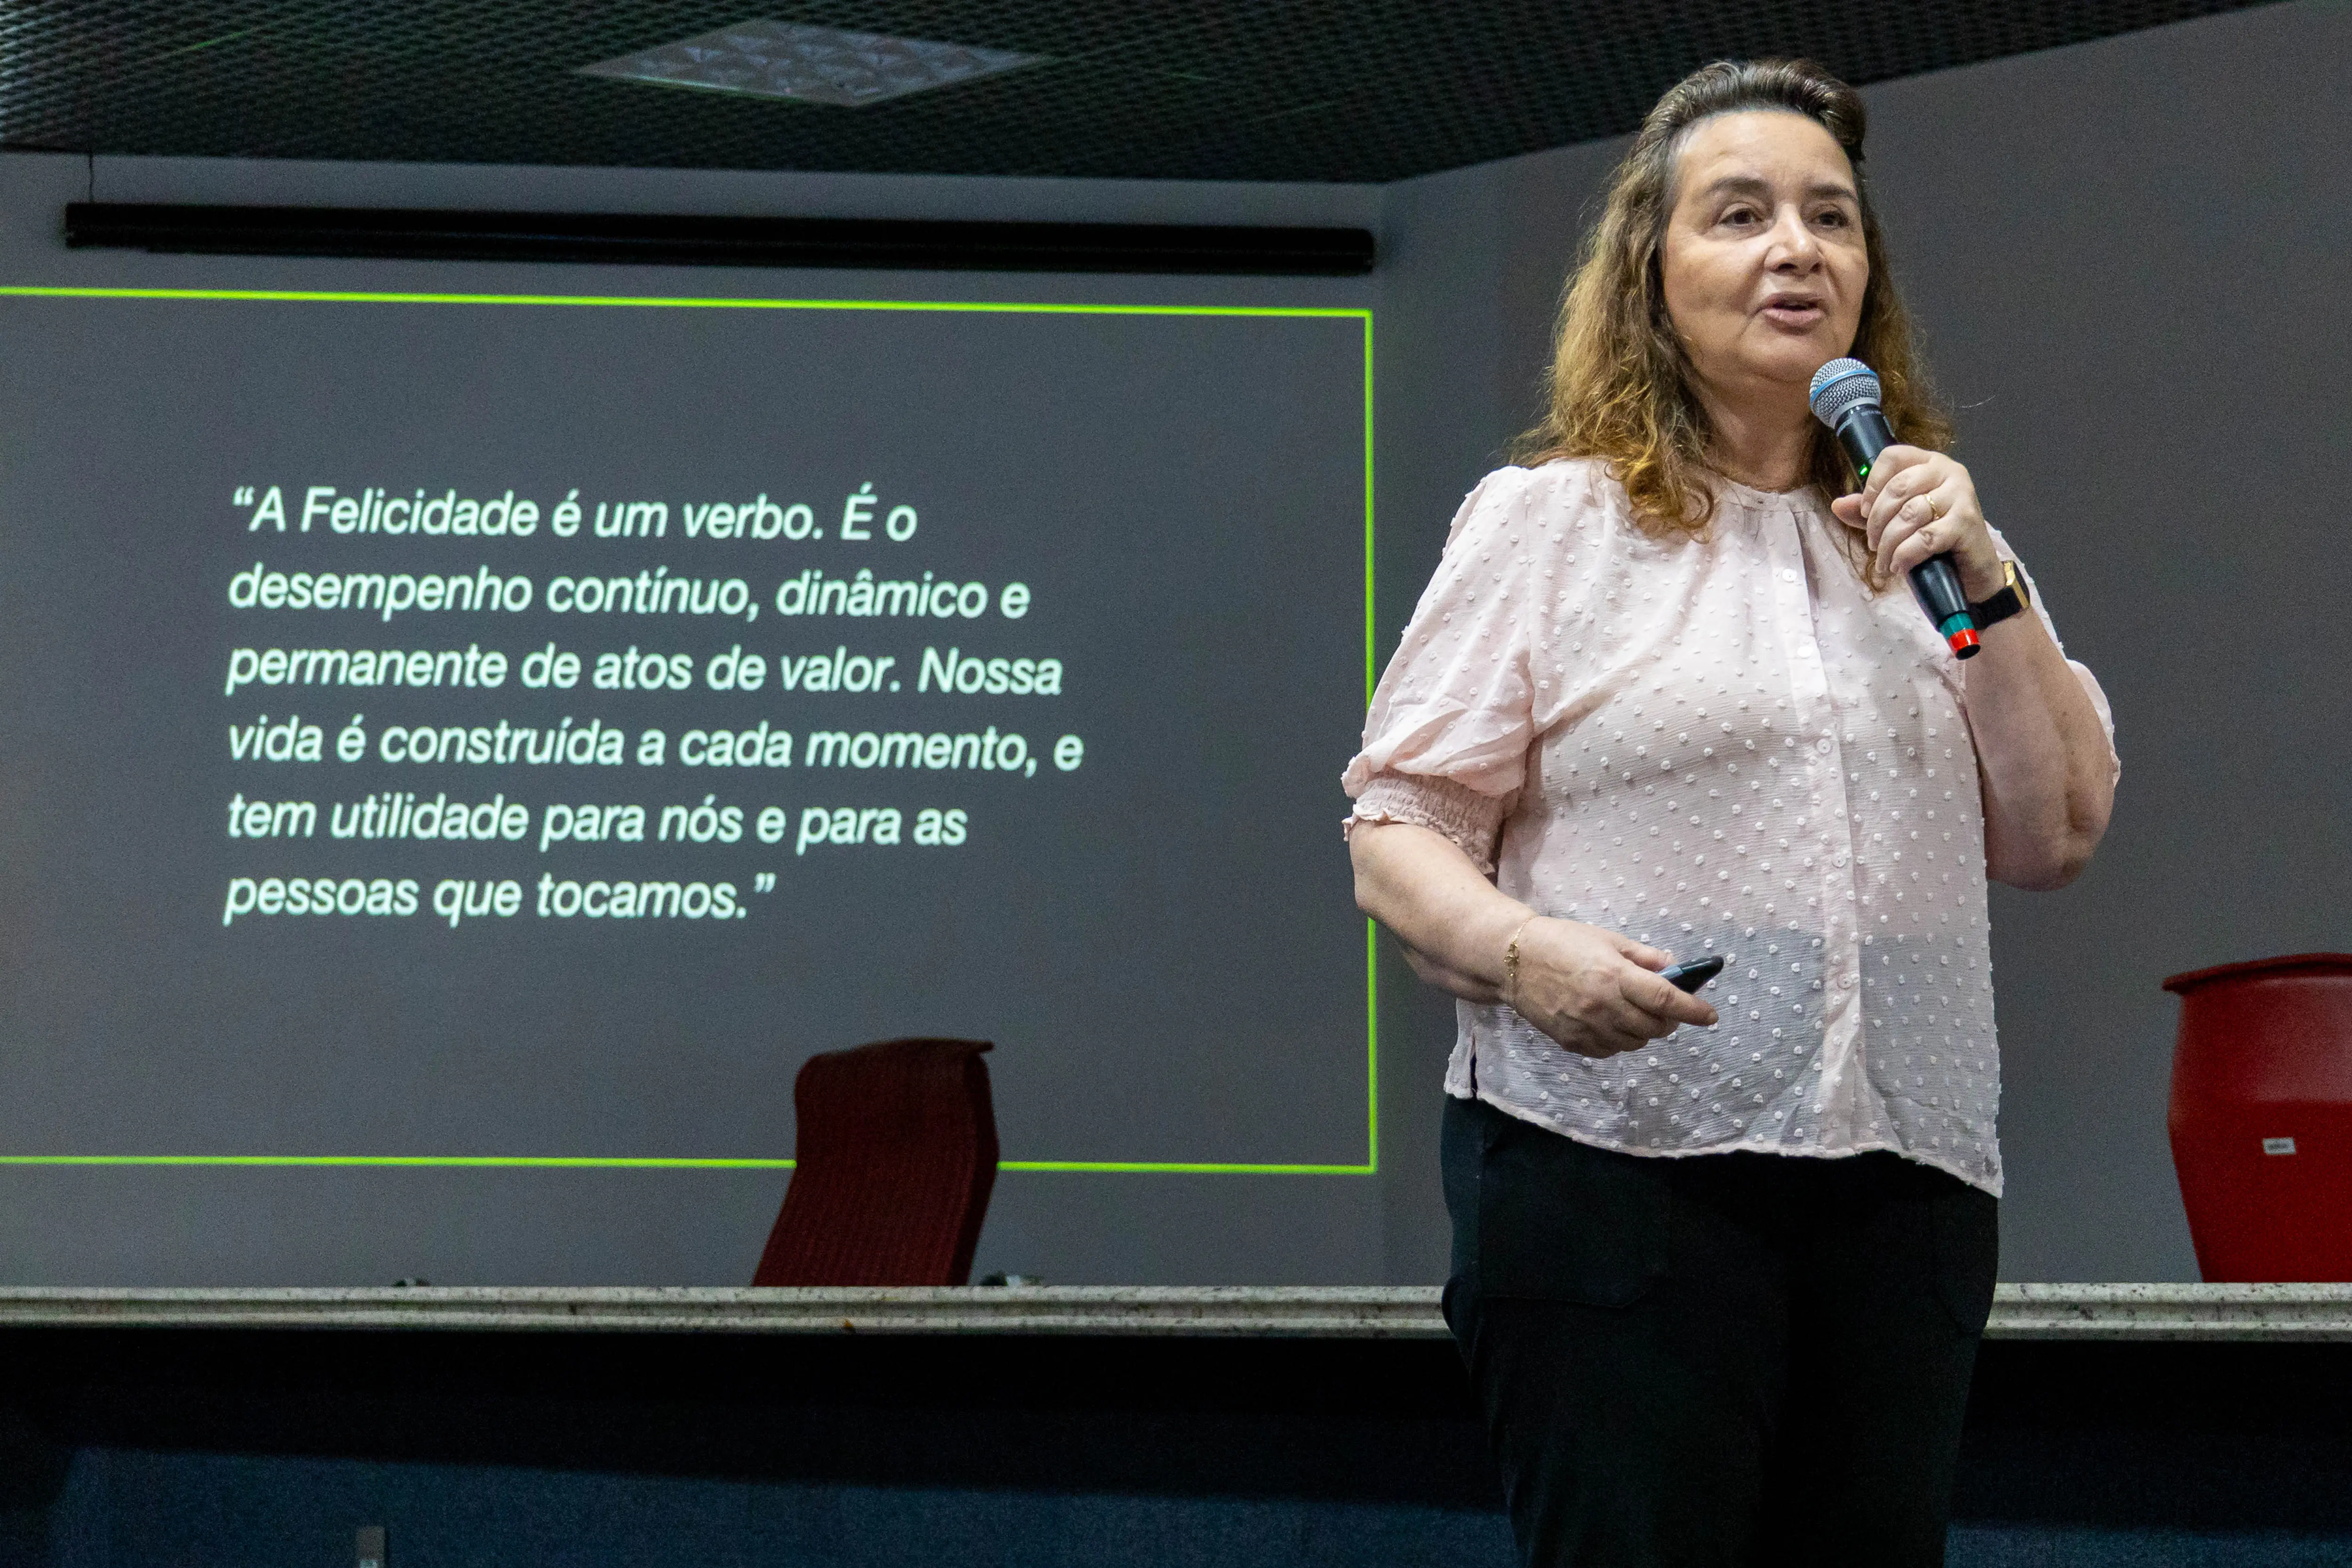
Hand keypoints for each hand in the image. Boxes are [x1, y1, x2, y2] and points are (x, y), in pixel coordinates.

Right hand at [1507, 918, 1717, 1058]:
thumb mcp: (1606, 939)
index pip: (1664, 999)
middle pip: (1654, 1027)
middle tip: (1668, 1010)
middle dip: (1669, 1021)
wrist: (1513, 961)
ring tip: (1636, 1015)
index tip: (1710, 1016)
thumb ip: (1643, 956)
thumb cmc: (1562, 942)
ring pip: (1634, 1043)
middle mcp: (1602, 1005)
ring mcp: (1586, 1027)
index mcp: (1613, 975)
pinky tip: (1612, 1023)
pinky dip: (1619, 1040)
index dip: (1692, 1010)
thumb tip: (1674, 967)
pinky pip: (1610, 1050)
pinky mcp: (1572, 1041)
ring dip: (1644, 1032)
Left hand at [1828, 445, 2005, 600]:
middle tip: (1874, 545)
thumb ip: (1868, 511)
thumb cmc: (1934, 542)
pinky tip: (1900, 567)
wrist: (1971, 572)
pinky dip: (1905, 556)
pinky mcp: (1967, 522)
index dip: (1871, 485)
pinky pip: (1924, 537)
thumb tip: (1838, 504)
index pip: (1892, 456)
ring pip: (1908, 515)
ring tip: (1885, 562)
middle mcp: (1950, 472)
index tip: (1865, 512)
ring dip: (1888, 544)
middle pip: (1897, 487)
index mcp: (1930, 463)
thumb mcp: (1896, 521)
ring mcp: (1962, 495)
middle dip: (1876, 522)